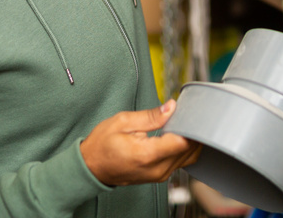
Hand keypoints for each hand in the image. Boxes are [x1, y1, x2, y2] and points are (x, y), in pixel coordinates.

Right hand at [80, 100, 202, 185]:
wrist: (91, 167)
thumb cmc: (102, 145)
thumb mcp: (123, 122)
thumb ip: (150, 116)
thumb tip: (172, 107)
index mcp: (147, 154)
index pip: (183, 142)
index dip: (190, 125)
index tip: (190, 112)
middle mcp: (156, 169)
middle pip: (189, 150)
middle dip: (191, 131)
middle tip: (185, 113)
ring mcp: (159, 176)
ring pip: (188, 157)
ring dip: (189, 140)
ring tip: (180, 123)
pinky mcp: (160, 176)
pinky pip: (181, 162)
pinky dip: (183, 149)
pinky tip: (176, 135)